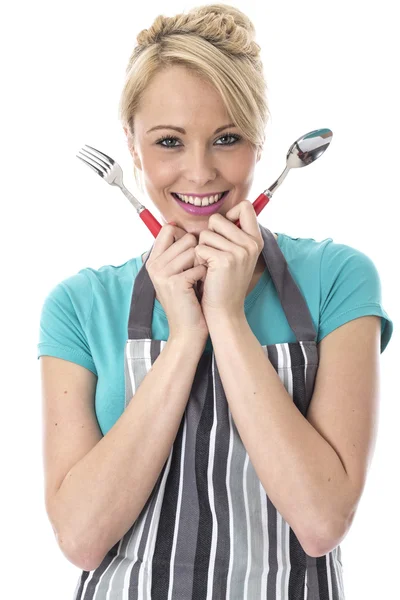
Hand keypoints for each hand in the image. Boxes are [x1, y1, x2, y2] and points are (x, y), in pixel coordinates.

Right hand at [146, 223, 208, 341]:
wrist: (187, 331)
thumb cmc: (188, 301)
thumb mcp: (178, 275)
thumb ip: (179, 253)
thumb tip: (191, 230)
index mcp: (153, 260)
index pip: (169, 229)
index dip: (186, 236)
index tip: (194, 251)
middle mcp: (154, 265)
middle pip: (186, 238)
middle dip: (199, 253)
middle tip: (197, 273)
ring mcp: (162, 273)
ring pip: (194, 251)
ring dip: (203, 265)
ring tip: (199, 281)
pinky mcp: (175, 282)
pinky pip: (199, 267)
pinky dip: (206, 277)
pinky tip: (201, 289)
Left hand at [193, 200, 263, 319]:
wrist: (225, 310)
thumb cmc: (225, 282)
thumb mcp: (238, 256)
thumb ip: (234, 235)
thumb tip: (220, 216)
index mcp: (256, 240)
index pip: (245, 206)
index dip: (229, 214)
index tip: (223, 231)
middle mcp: (251, 243)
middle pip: (217, 218)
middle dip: (209, 234)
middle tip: (214, 255)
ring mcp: (239, 251)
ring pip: (205, 233)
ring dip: (202, 248)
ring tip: (210, 266)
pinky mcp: (224, 260)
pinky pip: (199, 247)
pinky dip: (198, 259)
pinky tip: (206, 272)